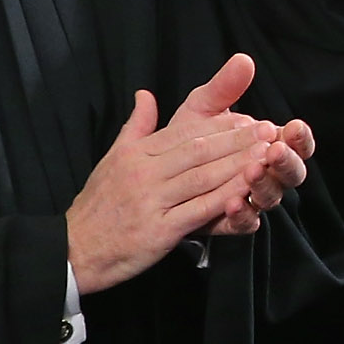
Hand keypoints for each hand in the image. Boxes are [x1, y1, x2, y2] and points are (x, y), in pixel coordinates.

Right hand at [66, 54, 299, 291]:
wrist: (73, 249)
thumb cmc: (99, 204)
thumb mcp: (113, 158)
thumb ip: (136, 126)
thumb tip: (145, 93)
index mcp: (137, 153)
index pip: (185, 132)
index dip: (221, 125)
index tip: (250, 119)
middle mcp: (144, 173)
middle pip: (199, 151)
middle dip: (238, 140)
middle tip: (270, 131)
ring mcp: (151, 201)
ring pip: (203, 177)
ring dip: (239, 164)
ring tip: (269, 155)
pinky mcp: (158, 229)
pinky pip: (198, 210)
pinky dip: (226, 199)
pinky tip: (249, 190)